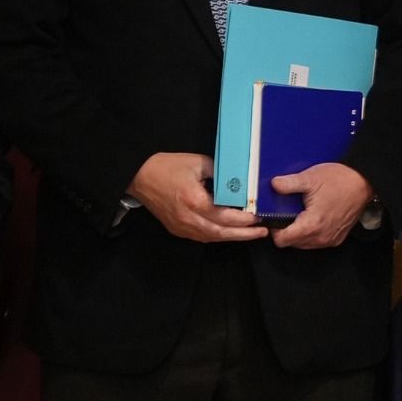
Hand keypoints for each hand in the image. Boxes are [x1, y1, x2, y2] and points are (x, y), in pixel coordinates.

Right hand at [130, 152, 271, 243]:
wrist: (139, 177)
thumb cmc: (167, 167)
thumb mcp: (197, 162)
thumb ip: (220, 173)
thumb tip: (239, 181)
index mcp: (194, 200)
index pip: (225, 215)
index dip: (244, 219)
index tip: (259, 217)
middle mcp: (188, 218)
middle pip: (221, 232)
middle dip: (244, 234)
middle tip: (263, 231)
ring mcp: (182, 227)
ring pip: (212, 238)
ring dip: (232, 237)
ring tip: (251, 234)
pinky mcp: (177, 230)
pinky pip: (202, 237)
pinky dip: (218, 236)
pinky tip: (230, 232)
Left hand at [268, 162, 374, 249]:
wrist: (364, 181)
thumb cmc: (340, 180)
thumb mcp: (310, 178)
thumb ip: (288, 184)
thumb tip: (273, 185)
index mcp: (312, 225)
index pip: (282, 241)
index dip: (275, 230)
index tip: (276, 218)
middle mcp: (321, 237)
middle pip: (292, 244)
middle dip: (287, 231)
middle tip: (288, 213)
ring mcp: (330, 240)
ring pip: (304, 244)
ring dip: (299, 233)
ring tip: (301, 215)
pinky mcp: (337, 238)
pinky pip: (317, 242)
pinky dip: (312, 234)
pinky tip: (314, 218)